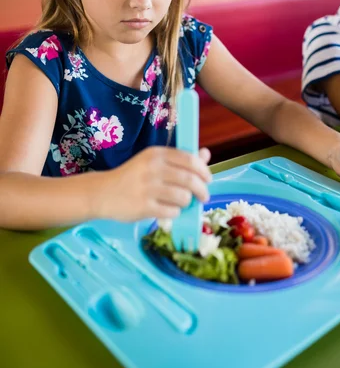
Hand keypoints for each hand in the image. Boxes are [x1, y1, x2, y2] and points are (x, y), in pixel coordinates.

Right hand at [93, 146, 210, 221]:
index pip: (190, 160)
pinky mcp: (144, 207)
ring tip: (180, 203)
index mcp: (156, 154)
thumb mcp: (153, 162)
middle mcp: (152, 169)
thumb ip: (180, 159)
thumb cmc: (132, 177)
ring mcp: (148, 188)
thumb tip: (206, 154)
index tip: (208, 179)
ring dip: (187, 202)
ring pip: (183, 197)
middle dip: (202, 190)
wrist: (102, 193)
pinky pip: (172, 212)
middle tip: (204, 197)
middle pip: (190, 180)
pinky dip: (175, 213)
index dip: (204, 171)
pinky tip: (168, 210)